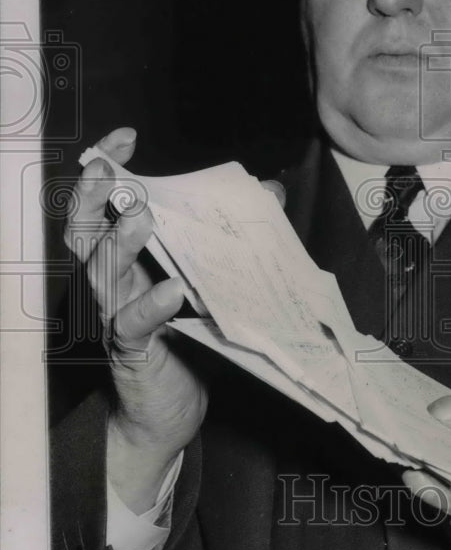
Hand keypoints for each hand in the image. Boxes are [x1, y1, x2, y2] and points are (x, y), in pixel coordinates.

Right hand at [65, 127, 206, 512]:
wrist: (171, 410)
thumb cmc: (188, 338)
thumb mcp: (209, 280)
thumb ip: (231, 236)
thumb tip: (268, 193)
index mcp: (128, 259)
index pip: (104, 204)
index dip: (107, 169)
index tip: (124, 138)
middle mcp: (113, 283)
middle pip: (83, 231)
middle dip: (91, 196)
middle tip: (108, 170)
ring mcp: (117, 316)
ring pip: (102, 274)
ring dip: (120, 243)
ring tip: (141, 218)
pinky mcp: (132, 351)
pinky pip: (133, 325)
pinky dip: (150, 306)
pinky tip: (171, 292)